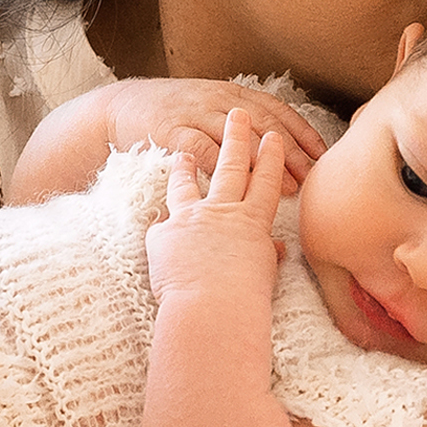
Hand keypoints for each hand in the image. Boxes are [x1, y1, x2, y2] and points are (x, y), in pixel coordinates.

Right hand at [117, 77, 323, 173]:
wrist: (117, 108)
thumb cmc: (169, 115)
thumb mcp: (207, 108)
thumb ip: (237, 124)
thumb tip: (276, 150)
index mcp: (230, 93)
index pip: (276, 110)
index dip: (302, 132)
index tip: (323, 155)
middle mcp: (216, 100)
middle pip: (264, 125)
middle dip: (292, 152)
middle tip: (315, 176)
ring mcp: (193, 114)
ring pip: (238, 138)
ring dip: (267, 164)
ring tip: (289, 186)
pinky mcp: (170, 131)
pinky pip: (201, 149)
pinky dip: (223, 165)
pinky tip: (241, 184)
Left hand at [144, 107, 299, 301]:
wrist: (212, 310)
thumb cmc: (243, 302)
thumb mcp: (262, 275)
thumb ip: (265, 256)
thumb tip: (274, 249)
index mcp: (252, 223)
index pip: (265, 182)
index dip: (270, 157)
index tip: (273, 136)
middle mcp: (223, 212)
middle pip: (231, 167)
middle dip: (237, 138)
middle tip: (238, 115)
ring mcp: (192, 218)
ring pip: (189, 185)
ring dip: (186, 166)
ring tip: (182, 153)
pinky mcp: (164, 233)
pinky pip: (160, 225)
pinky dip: (159, 224)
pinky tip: (152, 222)